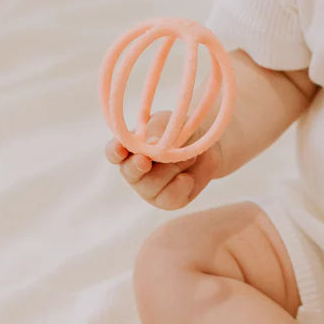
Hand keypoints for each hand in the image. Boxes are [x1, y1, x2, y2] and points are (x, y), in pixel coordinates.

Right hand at [104, 110, 222, 209]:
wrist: (209, 148)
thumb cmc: (183, 131)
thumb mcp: (171, 123)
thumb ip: (158, 131)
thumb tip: (150, 142)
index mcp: (130, 148)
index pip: (114, 151)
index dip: (114, 151)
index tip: (119, 148)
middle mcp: (135, 170)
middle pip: (129, 172)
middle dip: (136, 166)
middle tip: (144, 160)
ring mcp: (149, 188)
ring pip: (152, 184)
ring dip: (172, 168)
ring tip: (188, 156)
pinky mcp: (167, 200)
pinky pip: (170, 197)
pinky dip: (181, 185)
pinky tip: (188, 177)